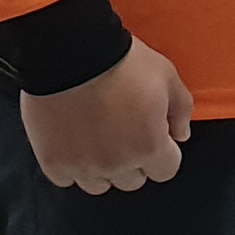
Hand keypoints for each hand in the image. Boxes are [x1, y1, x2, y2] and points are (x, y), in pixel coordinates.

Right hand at [19, 41, 194, 193]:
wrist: (70, 49)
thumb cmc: (120, 60)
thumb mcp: (166, 75)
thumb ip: (180, 109)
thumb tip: (181, 135)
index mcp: (149, 146)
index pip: (165, 170)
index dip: (162, 150)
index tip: (151, 133)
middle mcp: (117, 164)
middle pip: (132, 180)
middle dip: (132, 159)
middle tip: (121, 129)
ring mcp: (83, 166)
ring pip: (99, 184)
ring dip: (101, 166)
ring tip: (95, 136)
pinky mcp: (53, 162)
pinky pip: (66, 178)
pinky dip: (70, 164)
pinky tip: (71, 140)